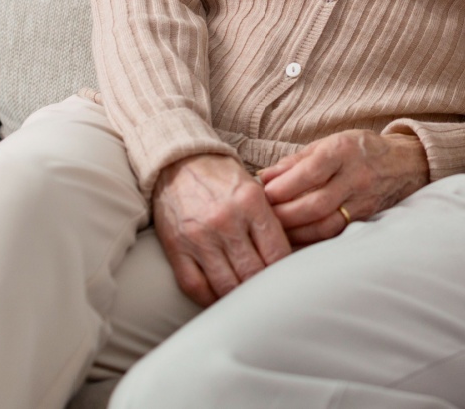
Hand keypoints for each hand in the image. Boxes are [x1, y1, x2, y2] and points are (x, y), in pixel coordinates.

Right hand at [151, 152, 290, 306]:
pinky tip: (222, 301)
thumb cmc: (222, 178)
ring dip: (240, 298)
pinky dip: (211, 300)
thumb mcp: (254, 189)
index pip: (277, 252)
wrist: (178, 163)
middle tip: (271, 295)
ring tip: (249, 301)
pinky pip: (196, 287)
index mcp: (251, 203)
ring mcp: (199, 237)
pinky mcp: (176, 249)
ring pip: (227, 285)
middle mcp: (226, 221)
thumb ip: (270, 220)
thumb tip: (289, 259)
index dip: (285, 272)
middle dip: (265, 288)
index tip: (287, 280)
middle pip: (254, 273)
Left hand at [259, 131, 429, 245]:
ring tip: (275, 231)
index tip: (264, 193)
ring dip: (297, 232)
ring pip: (327, 225)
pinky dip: (312, 240)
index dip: (285, 185)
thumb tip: (264, 177)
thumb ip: (295, 161)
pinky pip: (335, 234)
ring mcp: (363, 201)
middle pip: (317, 204)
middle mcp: (356, 177)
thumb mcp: (329, 144)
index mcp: (343, 151)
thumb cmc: (359, 150)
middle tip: (263, 216)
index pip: (312, 171)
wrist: (404, 164)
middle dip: (285, 214)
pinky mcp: (366, 220)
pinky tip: (295, 239)